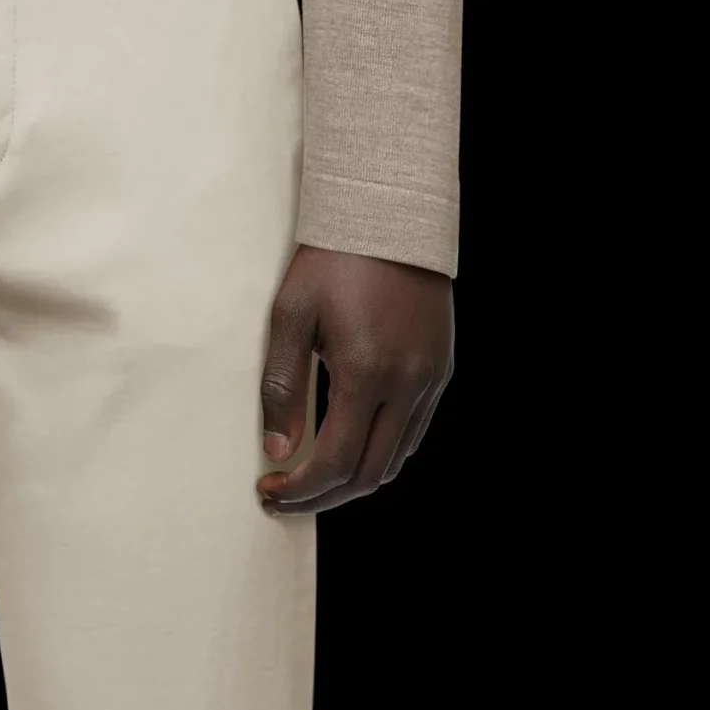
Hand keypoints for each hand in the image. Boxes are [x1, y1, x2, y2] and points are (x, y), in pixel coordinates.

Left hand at [257, 247, 452, 517]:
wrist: (391, 212)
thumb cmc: (333, 259)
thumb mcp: (290, 317)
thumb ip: (282, 388)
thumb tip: (279, 450)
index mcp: (367, 372)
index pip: (335, 462)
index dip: (300, 489)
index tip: (269, 489)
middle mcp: (408, 383)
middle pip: (367, 474)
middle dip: (322, 497)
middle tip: (283, 497)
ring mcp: (430, 378)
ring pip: (394, 459)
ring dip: (351, 479)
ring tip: (311, 478)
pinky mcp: (440, 369)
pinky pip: (411, 433)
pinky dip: (378, 452)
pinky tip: (347, 446)